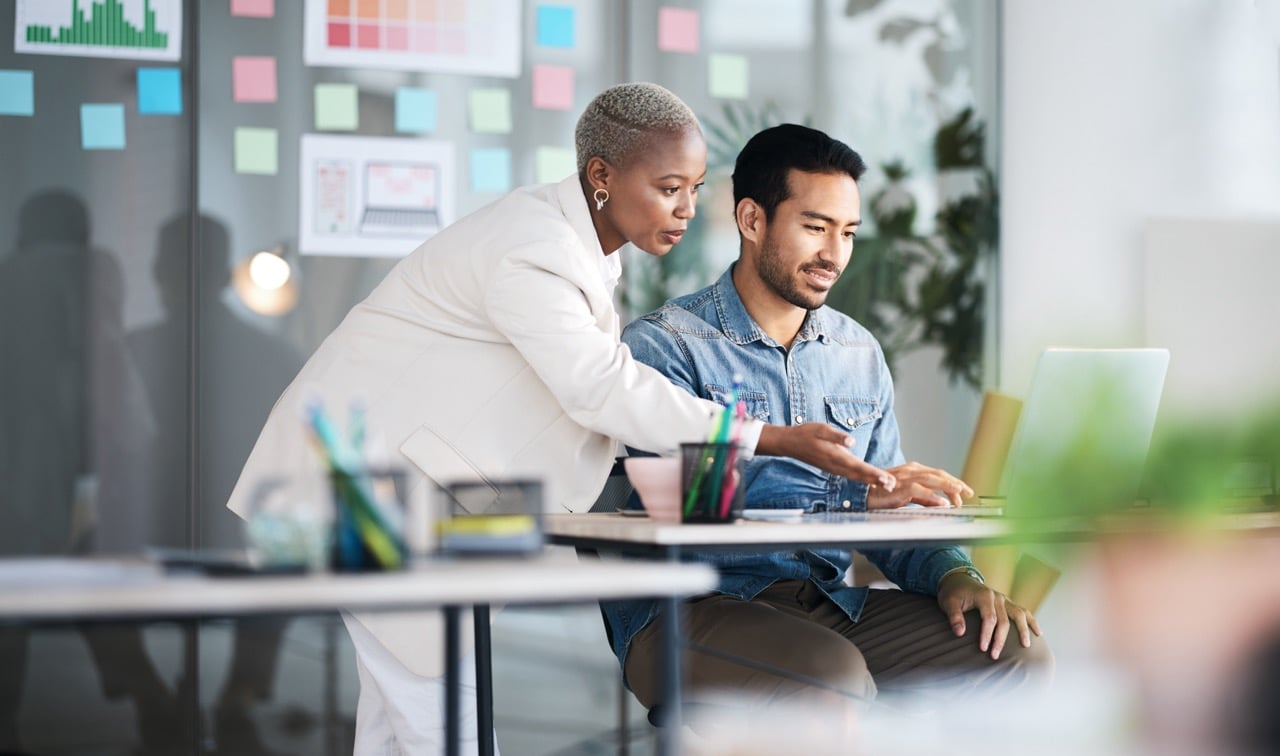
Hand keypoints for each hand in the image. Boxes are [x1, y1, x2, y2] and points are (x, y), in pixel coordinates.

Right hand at [757, 423, 896, 489]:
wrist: (790, 443)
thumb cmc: (806, 433)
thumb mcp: (820, 429)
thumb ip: (836, 435)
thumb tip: (851, 442)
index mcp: (835, 456)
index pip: (858, 466)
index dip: (873, 473)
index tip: (885, 479)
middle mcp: (836, 465)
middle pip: (860, 475)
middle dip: (876, 480)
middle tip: (892, 486)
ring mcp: (834, 468)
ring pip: (856, 477)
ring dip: (871, 481)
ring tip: (887, 485)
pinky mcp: (833, 468)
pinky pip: (851, 475)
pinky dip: (863, 479)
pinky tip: (871, 480)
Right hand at [866, 461, 973, 508]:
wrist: (861, 495)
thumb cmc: (882, 494)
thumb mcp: (907, 495)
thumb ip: (924, 498)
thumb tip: (942, 502)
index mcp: (913, 471)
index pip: (938, 474)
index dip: (953, 482)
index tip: (964, 492)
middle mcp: (911, 471)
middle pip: (939, 474)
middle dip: (955, 483)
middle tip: (968, 492)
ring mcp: (905, 478)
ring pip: (932, 479)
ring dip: (948, 486)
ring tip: (961, 493)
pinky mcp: (900, 487)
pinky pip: (920, 491)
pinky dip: (933, 497)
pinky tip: (943, 503)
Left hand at [937, 571, 1041, 659]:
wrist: (958, 579)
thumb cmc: (953, 593)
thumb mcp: (948, 602)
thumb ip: (954, 616)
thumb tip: (960, 633)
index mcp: (984, 596)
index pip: (989, 618)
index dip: (987, 634)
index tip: (983, 649)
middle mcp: (997, 597)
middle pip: (1004, 620)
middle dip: (1000, 639)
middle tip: (995, 655)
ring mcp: (1004, 599)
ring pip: (1019, 614)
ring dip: (1023, 630)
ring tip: (1026, 645)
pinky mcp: (1007, 602)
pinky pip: (1023, 611)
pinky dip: (1031, 621)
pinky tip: (1038, 633)